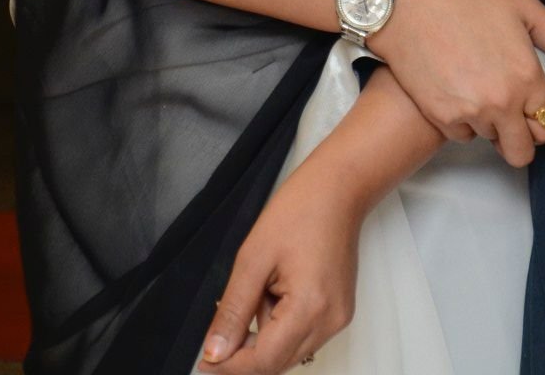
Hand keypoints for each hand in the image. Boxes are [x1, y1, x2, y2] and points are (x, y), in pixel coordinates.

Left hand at [198, 161, 362, 372]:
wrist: (338, 187)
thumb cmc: (300, 209)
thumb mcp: (253, 257)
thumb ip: (233, 310)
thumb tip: (215, 352)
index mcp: (311, 308)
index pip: (264, 361)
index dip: (230, 365)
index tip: (205, 361)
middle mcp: (330, 321)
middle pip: (277, 362)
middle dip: (245, 349)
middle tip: (224, 321)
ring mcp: (338, 317)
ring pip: (289, 350)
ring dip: (264, 333)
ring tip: (262, 286)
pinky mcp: (339, 311)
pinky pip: (302, 334)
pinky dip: (281, 323)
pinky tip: (276, 289)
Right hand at [367, 0, 544, 167]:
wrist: (410, 4)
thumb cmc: (467, 0)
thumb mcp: (524, 7)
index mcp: (527, 78)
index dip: (542, 118)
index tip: (532, 106)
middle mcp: (502, 104)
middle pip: (522, 152)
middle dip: (521, 136)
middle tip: (510, 111)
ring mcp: (471, 114)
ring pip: (491, 141)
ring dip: (490, 124)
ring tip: (478, 88)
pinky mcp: (442, 119)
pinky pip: (462, 135)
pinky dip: (463, 121)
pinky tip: (457, 90)